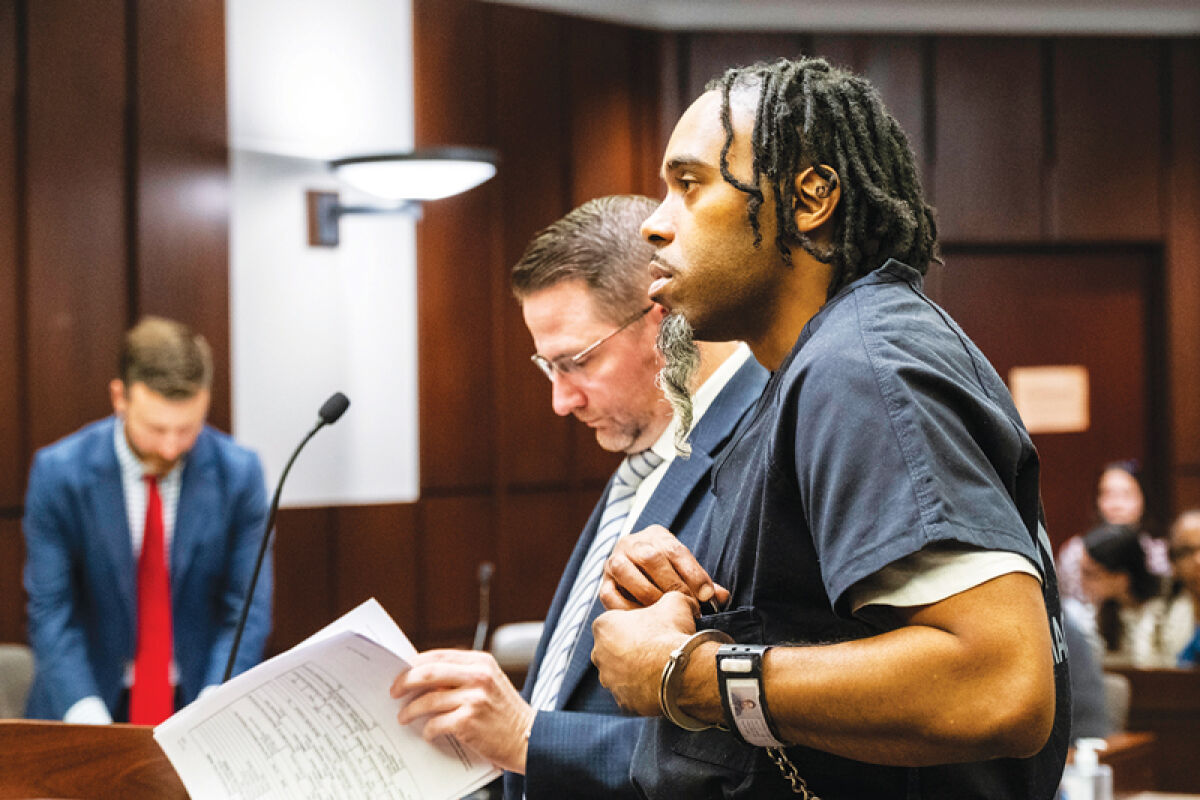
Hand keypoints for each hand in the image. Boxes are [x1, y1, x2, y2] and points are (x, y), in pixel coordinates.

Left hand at [390, 649, 534, 773]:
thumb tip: (423, 677)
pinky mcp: (469, 722)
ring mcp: (474, 699)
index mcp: (481, 662)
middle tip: (393, 692)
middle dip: (404, 682)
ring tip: (404, 717)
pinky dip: (427, 730)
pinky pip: (436, 723)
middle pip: (428, 673)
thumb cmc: (506, 713)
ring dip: (410, 711)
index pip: (438, 655)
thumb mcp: (489, 683)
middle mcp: (478, 676)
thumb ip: (463, 675)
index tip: (400, 672)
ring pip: (428, 700)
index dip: (415, 663)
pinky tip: (427, 733)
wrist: (529, 738)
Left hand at [591, 591, 697, 715]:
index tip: (651, 627)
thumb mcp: (674, 602)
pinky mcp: (622, 701)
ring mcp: (609, 680)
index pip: (615, 622)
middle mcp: (599, 654)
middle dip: (631, 648)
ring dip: (636, 671)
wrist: (680, 670)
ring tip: (661, 667)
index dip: (635, 624)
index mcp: (603, 625)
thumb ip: (671, 597)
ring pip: (621, 673)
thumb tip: (684, 599)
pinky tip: (662, 683)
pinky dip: (644, 690)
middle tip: (656, 647)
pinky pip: (632, 694)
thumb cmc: (671, 632)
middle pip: (614, 648)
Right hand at [599, 524, 729, 610]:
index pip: (675, 549)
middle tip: (689, 606)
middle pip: (650, 558)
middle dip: (673, 585)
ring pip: (625, 572)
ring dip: (649, 594)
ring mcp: (613, 562)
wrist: (635, 572)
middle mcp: (631, 543)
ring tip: (667, 613)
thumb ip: (701, 582)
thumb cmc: (667, 573)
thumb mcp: (685, 570)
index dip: (692, 573)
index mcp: (656, 535)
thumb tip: (721, 596)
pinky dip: (627, 609)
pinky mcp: (603, 584)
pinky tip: (646, 620)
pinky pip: (610, 596)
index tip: (706, 595)